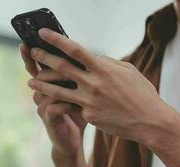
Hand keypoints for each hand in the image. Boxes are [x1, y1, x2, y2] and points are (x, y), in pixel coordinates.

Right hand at [20, 44, 86, 158]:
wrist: (71, 141)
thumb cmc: (76, 114)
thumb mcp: (78, 92)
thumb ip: (79, 76)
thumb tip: (89, 56)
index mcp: (49, 86)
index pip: (39, 66)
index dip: (33, 54)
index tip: (30, 40)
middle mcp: (42, 94)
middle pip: (37, 73)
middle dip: (34, 60)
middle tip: (34, 47)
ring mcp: (43, 107)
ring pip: (44, 89)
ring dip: (54, 81)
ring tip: (65, 73)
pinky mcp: (49, 120)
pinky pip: (52, 107)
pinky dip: (63, 102)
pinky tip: (73, 100)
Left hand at [27, 28, 172, 143]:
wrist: (149, 121)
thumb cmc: (141, 94)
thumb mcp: (128, 71)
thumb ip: (108, 63)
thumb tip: (94, 58)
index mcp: (103, 68)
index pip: (74, 49)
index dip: (56, 39)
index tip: (43, 33)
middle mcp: (93, 83)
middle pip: (61, 67)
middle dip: (44, 58)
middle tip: (33, 52)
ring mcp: (89, 101)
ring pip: (58, 91)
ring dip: (42, 84)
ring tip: (30, 80)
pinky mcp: (89, 116)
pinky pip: (70, 108)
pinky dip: (58, 105)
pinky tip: (47, 104)